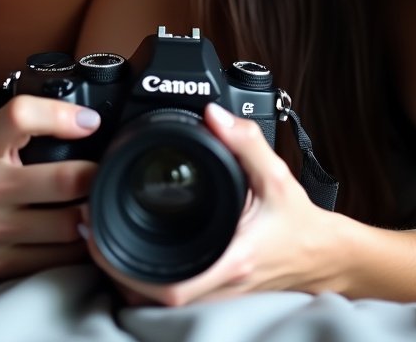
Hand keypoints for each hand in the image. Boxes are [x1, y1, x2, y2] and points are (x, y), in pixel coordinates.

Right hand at [0, 95, 100, 279]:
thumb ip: (31, 123)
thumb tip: (91, 122)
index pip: (20, 115)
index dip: (62, 115)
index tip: (90, 122)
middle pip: (63, 181)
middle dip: (95, 175)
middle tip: (108, 170)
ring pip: (69, 225)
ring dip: (92, 212)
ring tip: (97, 200)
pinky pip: (60, 258)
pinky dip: (79, 244)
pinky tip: (81, 230)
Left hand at [83, 102, 341, 304]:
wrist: (325, 256)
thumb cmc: (300, 221)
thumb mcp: (277, 175)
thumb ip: (245, 141)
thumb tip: (213, 113)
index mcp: (231, 258)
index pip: (169, 287)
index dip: (126, 270)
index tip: (101, 239)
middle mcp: (220, 283)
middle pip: (151, 299)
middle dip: (114, 271)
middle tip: (90, 233)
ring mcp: (218, 293)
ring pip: (158, 302)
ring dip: (126, 277)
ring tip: (102, 240)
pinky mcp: (217, 290)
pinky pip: (174, 294)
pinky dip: (147, 279)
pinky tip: (133, 252)